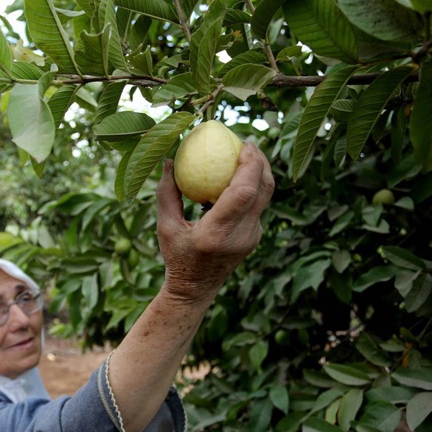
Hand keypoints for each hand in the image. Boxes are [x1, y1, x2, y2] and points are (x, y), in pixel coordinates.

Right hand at [156, 142, 274, 302]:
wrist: (196, 289)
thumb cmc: (176, 256)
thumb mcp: (165, 226)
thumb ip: (167, 193)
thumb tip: (169, 160)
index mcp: (217, 233)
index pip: (243, 193)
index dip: (250, 165)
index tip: (243, 144)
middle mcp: (240, 235)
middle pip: (263, 190)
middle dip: (261, 161)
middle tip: (247, 142)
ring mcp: (252, 237)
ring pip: (266, 196)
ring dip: (260, 171)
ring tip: (246, 153)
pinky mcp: (255, 236)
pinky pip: (259, 204)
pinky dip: (253, 185)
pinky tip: (240, 174)